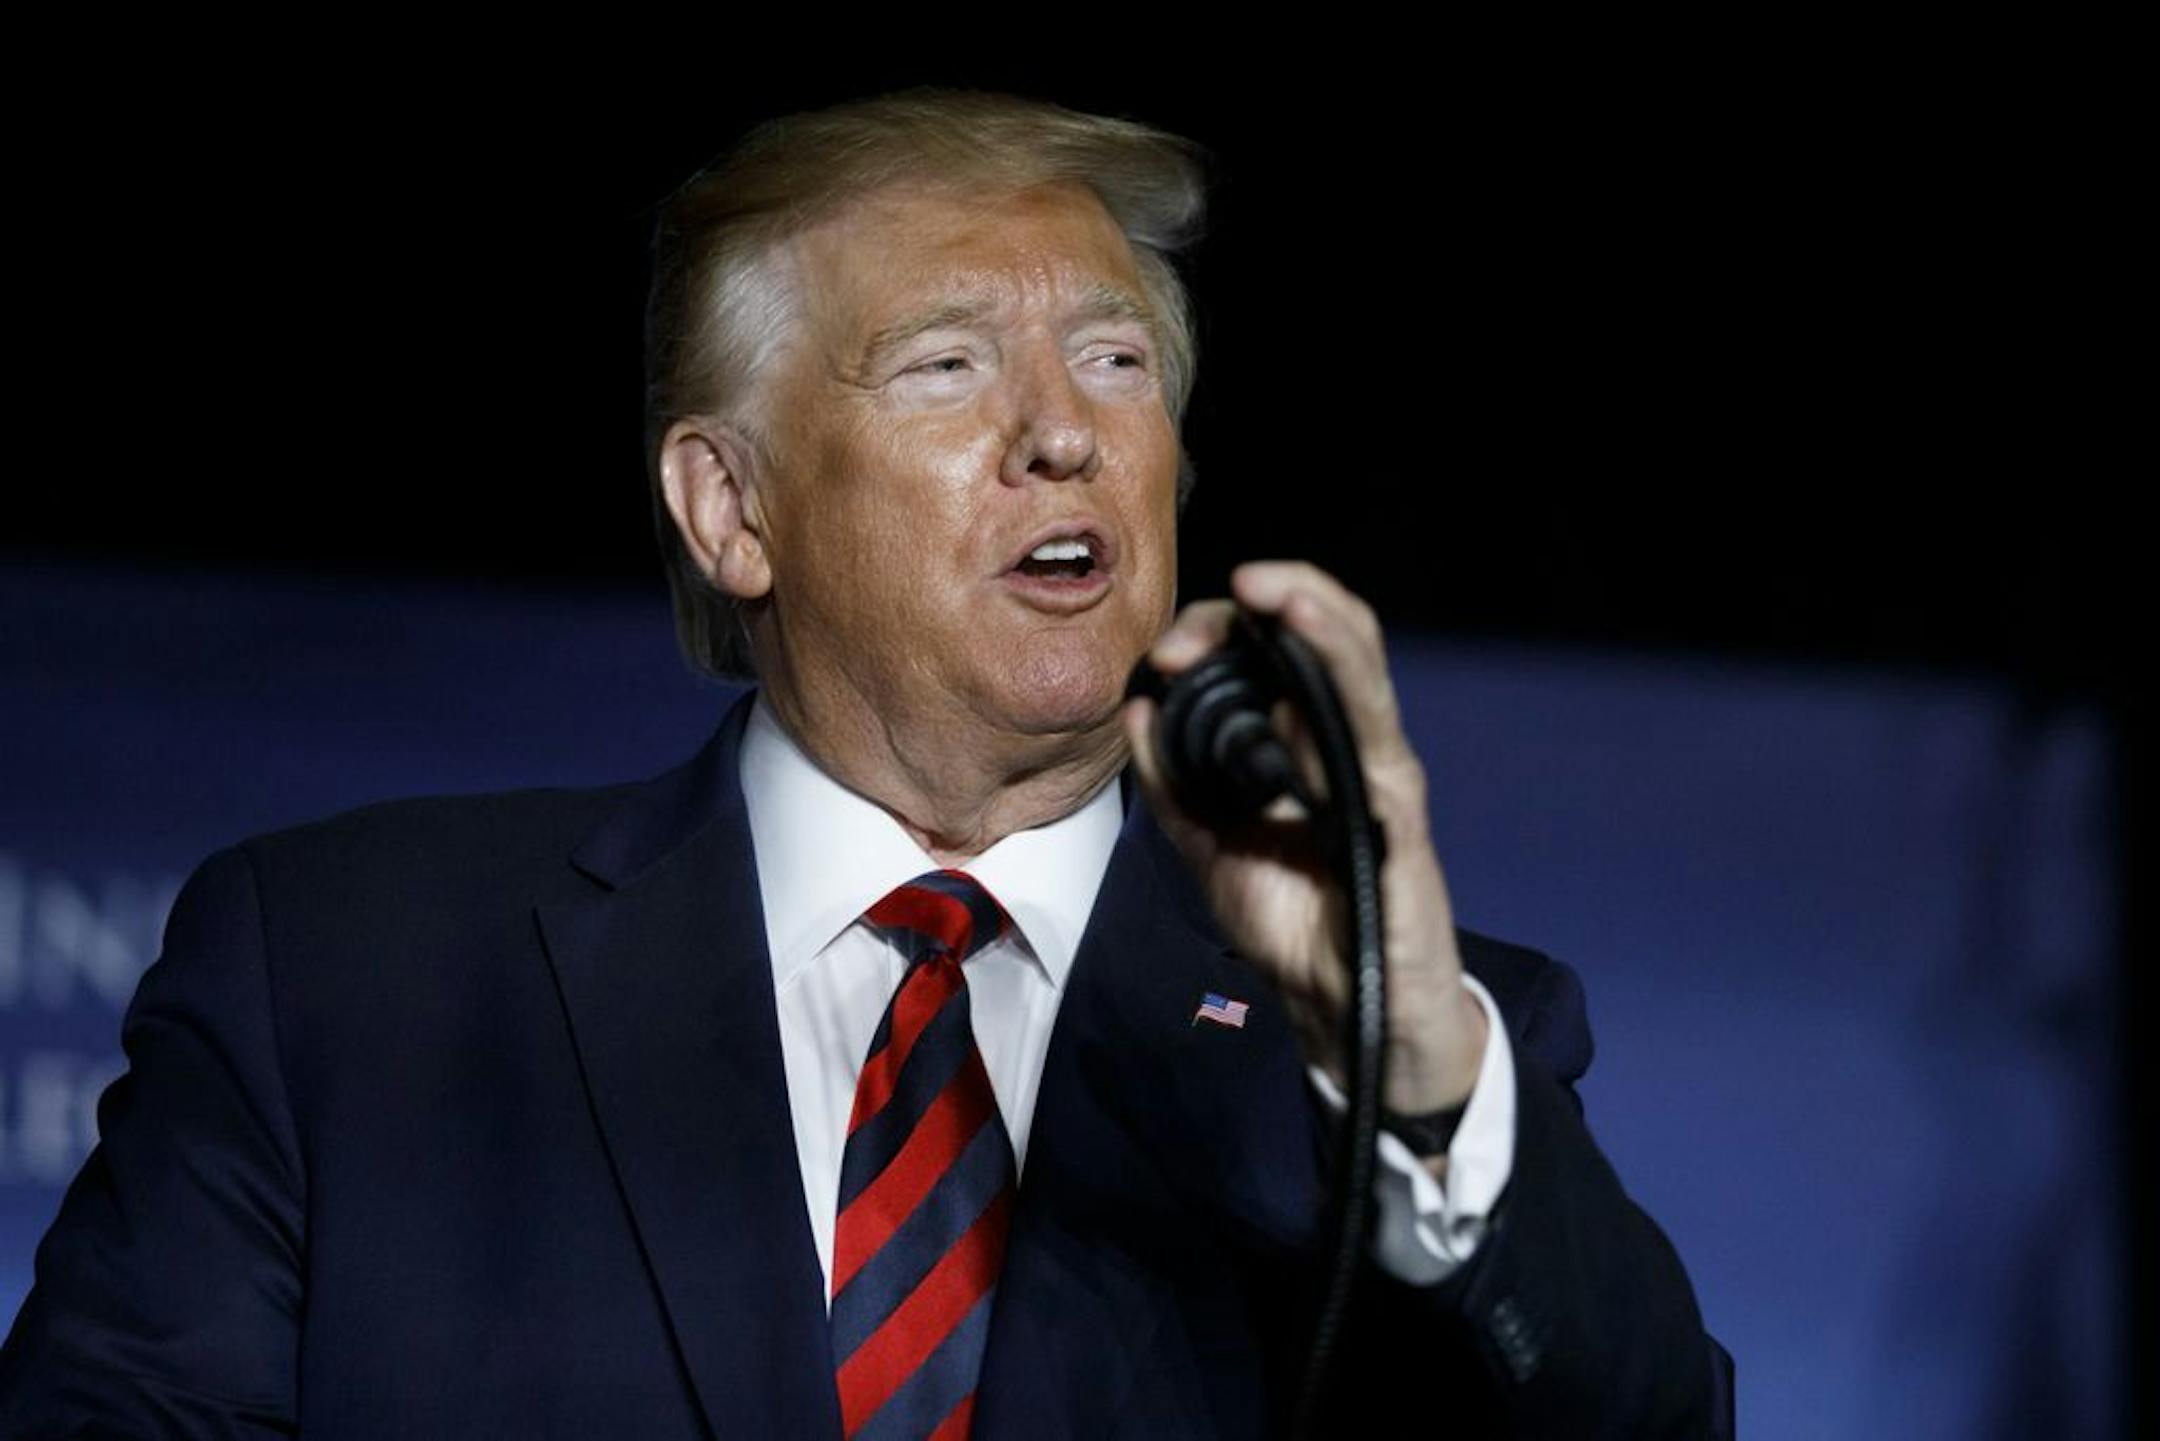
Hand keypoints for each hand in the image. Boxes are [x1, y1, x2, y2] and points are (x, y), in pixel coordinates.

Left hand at [1119, 562, 1487, 1130]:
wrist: (1346, 1005)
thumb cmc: (1292, 918)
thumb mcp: (1209, 843)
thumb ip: (1173, 780)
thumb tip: (1136, 708)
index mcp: (1307, 737)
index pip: (1277, 647)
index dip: (1223, 629)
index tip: (1166, 653)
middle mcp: (1351, 742)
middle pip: (1331, 636)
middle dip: (1282, 597)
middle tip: (1229, 594)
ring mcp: (1380, 776)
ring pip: (1362, 674)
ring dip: (1321, 624)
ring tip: (1277, 595)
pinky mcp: (1397, 824)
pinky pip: (1371, 754)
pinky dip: (1338, 712)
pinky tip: (1302, 693)